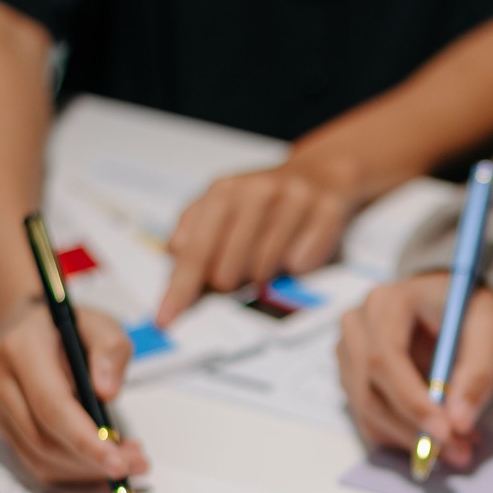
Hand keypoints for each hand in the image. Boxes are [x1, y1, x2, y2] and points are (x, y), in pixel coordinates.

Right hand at [0, 297, 149, 483]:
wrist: (19, 326)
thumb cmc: (63, 327)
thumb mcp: (99, 324)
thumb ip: (110, 350)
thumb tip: (107, 392)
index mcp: (21, 349)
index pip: (52, 406)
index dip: (86, 441)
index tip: (119, 462)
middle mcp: (0, 381)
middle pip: (45, 439)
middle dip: (94, 460)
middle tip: (137, 463)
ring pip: (41, 457)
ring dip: (87, 469)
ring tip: (128, 460)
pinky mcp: (3, 428)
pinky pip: (37, 462)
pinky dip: (72, 471)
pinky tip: (100, 464)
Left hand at [156, 153, 363, 324]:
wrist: (321, 173)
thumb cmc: (264, 199)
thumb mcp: (222, 203)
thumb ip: (194, 228)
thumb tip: (175, 253)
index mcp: (224, 190)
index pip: (195, 252)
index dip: (180, 289)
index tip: (166, 319)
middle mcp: (257, 191)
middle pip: (227, 272)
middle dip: (229, 281)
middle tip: (241, 265)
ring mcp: (294, 200)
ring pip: (264, 273)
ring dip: (264, 273)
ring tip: (271, 251)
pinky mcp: (326, 213)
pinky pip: (301, 265)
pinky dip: (297, 265)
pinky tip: (298, 244)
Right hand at [335, 274, 492, 467]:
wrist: (448, 299)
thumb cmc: (466, 310)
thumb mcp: (487, 332)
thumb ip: (477, 375)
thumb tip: (459, 423)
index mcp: (386, 303)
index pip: (384, 359)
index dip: (411, 401)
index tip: (445, 433)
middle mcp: (357, 325)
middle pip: (370, 391)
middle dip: (413, 430)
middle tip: (457, 452)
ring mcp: (347, 351)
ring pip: (367, 411)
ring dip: (409, 439)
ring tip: (456, 447)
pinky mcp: (350, 375)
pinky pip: (368, 417)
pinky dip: (400, 436)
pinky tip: (434, 438)